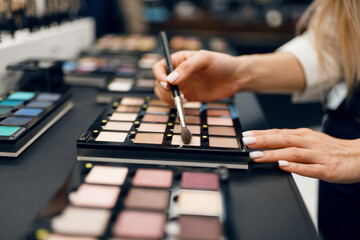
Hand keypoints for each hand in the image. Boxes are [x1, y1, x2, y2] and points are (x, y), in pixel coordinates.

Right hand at [152, 50, 250, 103]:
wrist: (235, 77)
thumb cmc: (221, 63)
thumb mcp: (204, 59)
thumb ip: (187, 68)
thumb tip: (170, 80)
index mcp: (178, 60)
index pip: (159, 67)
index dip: (159, 76)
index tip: (167, 84)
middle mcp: (177, 72)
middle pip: (159, 82)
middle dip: (164, 90)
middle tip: (177, 94)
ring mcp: (182, 85)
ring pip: (163, 93)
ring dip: (167, 99)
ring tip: (182, 98)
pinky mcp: (187, 96)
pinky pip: (174, 102)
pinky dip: (174, 104)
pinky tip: (185, 101)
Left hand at [243, 128, 359, 182]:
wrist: (359, 156)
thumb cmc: (331, 149)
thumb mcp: (309, 139)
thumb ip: (290, 140)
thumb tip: (267, 140)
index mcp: (303, 135)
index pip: (278, 132)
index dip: (261, 134)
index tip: (245, 135)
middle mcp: (309, 143)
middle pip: (283, 140)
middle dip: (263, 140)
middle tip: (246, 142)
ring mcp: (318, 156)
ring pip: (293, 153)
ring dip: (274, 154)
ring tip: (257, 156)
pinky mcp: (326, 170)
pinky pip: (310, 169)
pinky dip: (296, 167)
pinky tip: (283, 166)